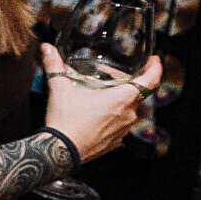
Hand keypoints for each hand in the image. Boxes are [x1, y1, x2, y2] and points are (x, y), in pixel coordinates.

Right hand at [41, 45, 158, 165]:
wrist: (61, 151)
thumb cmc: (65, 120)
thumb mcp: (59, 88)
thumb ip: (53, 65)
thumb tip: (46, 48)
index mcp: (122, 98)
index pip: (150, 80)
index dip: (155, 68)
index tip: (154, 61)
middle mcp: (128, 114)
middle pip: (135, 93)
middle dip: (124, 82)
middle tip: (108, 75)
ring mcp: (124, 130)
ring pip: (127, 109)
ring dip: (118, 100)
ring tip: (100, 96)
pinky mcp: (116, 142)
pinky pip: (120, 124)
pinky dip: (112, 116)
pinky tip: (96, 115)